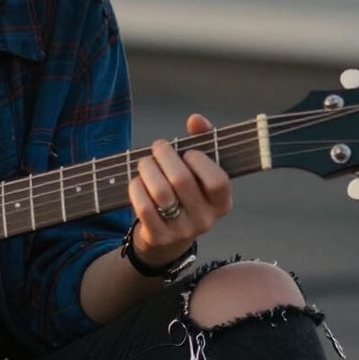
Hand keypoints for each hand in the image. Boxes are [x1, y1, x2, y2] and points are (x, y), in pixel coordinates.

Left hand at [126, 113, 232, 267]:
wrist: (166, 240)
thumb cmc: (185, 196)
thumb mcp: (199, 173)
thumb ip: (203, 142)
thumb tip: (196, 119)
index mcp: (221, 203)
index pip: (218, 181)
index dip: (200, 161)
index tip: (187, 152)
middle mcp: (205, 220)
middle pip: (182, 181)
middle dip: (165, 156)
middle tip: (158, 147)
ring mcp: (182, 231)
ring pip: (161, 193)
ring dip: (148, 169)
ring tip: (145, 162)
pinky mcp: (159, 237)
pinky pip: (144, 208)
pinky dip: (137, 188)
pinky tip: (137, 181)